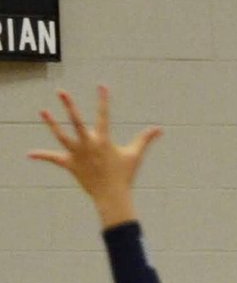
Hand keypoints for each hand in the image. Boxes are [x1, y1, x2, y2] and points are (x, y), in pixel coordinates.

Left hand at [28, 86, 161, 228]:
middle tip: (61, 91)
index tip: (102, 86)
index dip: (103, 100)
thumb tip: (160, 129)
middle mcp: (89, 144)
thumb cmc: (125, 175)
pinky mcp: (69, 164)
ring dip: (51, 124)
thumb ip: (145, 139)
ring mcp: (77, 154)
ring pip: (62, 136)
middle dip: (69, 106)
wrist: (112, 196)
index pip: (104, 116)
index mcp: (104, 140)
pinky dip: (41, 156)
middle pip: (77, 121)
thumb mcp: (135, 155)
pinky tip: (29, 154)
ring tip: (43, 111)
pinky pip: (53, 159)